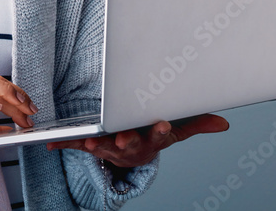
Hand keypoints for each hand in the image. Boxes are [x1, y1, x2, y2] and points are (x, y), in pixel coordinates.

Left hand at [45, 113, 228, 168]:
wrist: (134, 152)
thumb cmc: (154, 134)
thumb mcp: (177, 129)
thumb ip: (197, 124)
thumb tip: (223, 123)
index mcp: (152, 140)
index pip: (159, 137)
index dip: (161, 131)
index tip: (162, 124)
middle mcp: (132, 146)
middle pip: (130, 144)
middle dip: (126, 141)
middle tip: (123, 137)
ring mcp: (111, 148)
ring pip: (104, 147)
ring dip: (97, 145)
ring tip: (91, 142)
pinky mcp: (93, 145)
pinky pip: (77, 145)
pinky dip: (64, 144)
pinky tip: (51, 143)